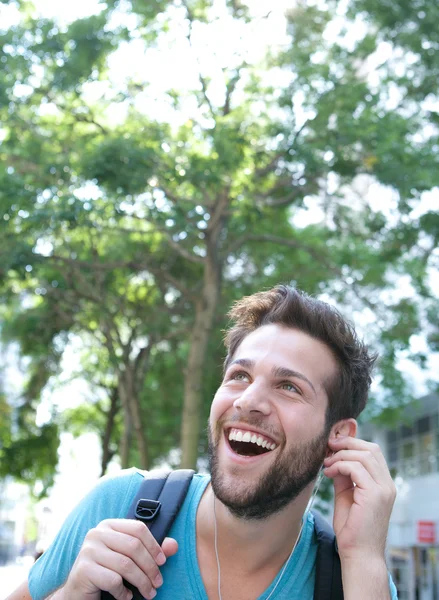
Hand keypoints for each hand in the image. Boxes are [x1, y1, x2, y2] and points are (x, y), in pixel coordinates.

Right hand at [62, 519, 177, 599]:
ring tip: (149, 593)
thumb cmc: (106, 572)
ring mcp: (88, 551)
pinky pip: (112, 580)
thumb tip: (174, 545)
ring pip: (125, 565)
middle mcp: (96, 534)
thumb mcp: (129, 559)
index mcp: (109, 525)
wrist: (77, 592)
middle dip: (150, 567)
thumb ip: (150, 551)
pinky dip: (124, 592)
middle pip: (134, 546)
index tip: (163, 562)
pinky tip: (127, 596)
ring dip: (142, 582)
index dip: (154, 545)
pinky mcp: (83, 570)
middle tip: (158, 583)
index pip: (138, 528)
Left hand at [323, 436, 395, 561]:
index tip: (333, 445)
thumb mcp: (346, 495)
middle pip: (370, 449)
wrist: (359, 555)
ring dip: (340, 455)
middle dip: (347, 443)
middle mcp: (387, 485)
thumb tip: (334, 458)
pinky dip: (339, 465)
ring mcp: (383, 489)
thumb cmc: (352, 530)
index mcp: (384, 484)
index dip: (353, 443)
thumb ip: (344, 477)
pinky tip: (328, 472)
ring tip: (326, 464)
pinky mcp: (374, 495)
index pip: (373, 452)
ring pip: (363, 455)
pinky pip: (355, 468)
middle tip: (328, 448)